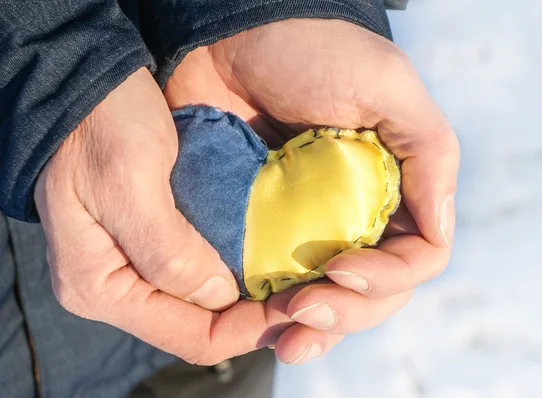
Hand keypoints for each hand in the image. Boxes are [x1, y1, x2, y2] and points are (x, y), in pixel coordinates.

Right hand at [34, 68, 296, 364]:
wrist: (85, 85)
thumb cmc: (99, 124)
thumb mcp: (130, 183)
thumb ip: (170, 252)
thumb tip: (220, 297)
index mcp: (99, 286)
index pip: (190, 336)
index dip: (248, 329)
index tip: (296, 305)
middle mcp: (114, 288)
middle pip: (199, 326)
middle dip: (253, 316)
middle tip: (303, 294)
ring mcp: (132, 266)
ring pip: (202, 302)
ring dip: (246, 295)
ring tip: (290, 278)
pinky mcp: (149, 242)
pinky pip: (198, 272)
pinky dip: (232, 269)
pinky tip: (263, 256)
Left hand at [165, 19, 459, 363]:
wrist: (230, 35)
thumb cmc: (310, 50)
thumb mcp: (385, 85)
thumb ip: (428, 152)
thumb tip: (439, 230)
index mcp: (394, 188)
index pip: (415, 258)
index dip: (388, 278)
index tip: (341, 269)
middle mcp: (358, 214)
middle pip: (374, 292)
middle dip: (346, 313)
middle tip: (300, 312)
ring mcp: (310, 227)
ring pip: (331, 299)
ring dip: (315, 327)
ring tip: (285, 334)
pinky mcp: (264, 228)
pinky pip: (279, 283)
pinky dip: (275, 310)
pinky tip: (261, 319)